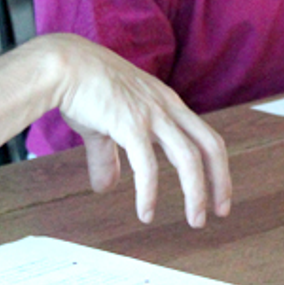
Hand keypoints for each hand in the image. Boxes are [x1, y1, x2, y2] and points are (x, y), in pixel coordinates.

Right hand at [40, 34, 231, 227]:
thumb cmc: (82, 86)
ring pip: (188, 158)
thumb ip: (109, 157)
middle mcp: (166, 107)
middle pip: (209, 145)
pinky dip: (149, 192)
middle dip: (220, 181)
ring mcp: (150, 114)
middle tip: (220, 211)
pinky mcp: (129, 124)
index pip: (205, 135)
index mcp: (166, 102)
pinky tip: (145, 212)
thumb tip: (106, 186)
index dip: (216, 165)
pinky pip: (147, 165)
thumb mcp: (105, 123)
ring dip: (195, 193)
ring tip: (194, 220)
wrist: (63, 64)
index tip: (217, 192)